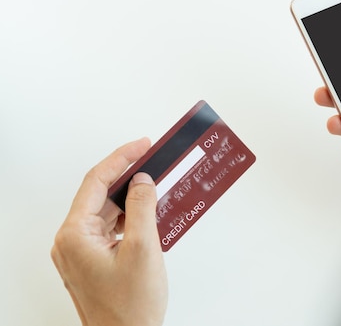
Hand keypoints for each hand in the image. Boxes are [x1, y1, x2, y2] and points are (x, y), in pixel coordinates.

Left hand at [51, 138, 166, 325]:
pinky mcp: (93, 259)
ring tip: (157, 186)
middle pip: (99, 195)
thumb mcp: (144, 248)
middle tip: (153, 160)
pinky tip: (150, 213)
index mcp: (75, 235)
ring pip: (107, 211)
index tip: (142, 146)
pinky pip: (111, 227)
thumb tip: (142, 180)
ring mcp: (81, 251)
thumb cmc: (130, 306)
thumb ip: (142, 207)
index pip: (96, 182)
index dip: (121, 158)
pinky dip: (130, 217)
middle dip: (128, 177)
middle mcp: (72, 241)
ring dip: (131, 198)